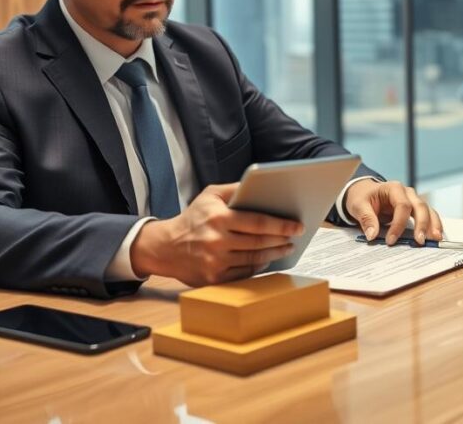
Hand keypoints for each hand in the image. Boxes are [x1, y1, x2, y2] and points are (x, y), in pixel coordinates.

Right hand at [129, 183, 303, 286]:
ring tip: (285, 247)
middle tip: (295, 237)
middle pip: (259, 242)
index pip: (258, 222)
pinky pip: (244, 273)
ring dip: (274, 254)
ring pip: (254, 259)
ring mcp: (215, 262)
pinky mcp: (214, 278)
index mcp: (218, 218)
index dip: (281, 225)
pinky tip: (267, 259)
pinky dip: (258, 267)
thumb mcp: (209, 195)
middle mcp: (217, 241)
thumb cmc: (192, 218)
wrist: (165, 247)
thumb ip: (234, 189)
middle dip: (282, 239)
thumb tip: (261, 184)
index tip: (296, 225)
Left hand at [345, 179, 442, 244]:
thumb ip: (366, 219)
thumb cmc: (362, 197)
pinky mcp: (415, 209)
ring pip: (428, 210)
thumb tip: (372, 235)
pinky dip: (433, 225)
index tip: (391, 240)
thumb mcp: (358, 205)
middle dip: (422, 224)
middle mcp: (407, 193)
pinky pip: (428, 215)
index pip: (402, 206)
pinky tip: (435, 236)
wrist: (365, 192)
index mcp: (394, 188)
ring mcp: (413, 200)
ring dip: (433, 225)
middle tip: (420, 241)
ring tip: (436, 239)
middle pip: (420, 206)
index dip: (398, 224)